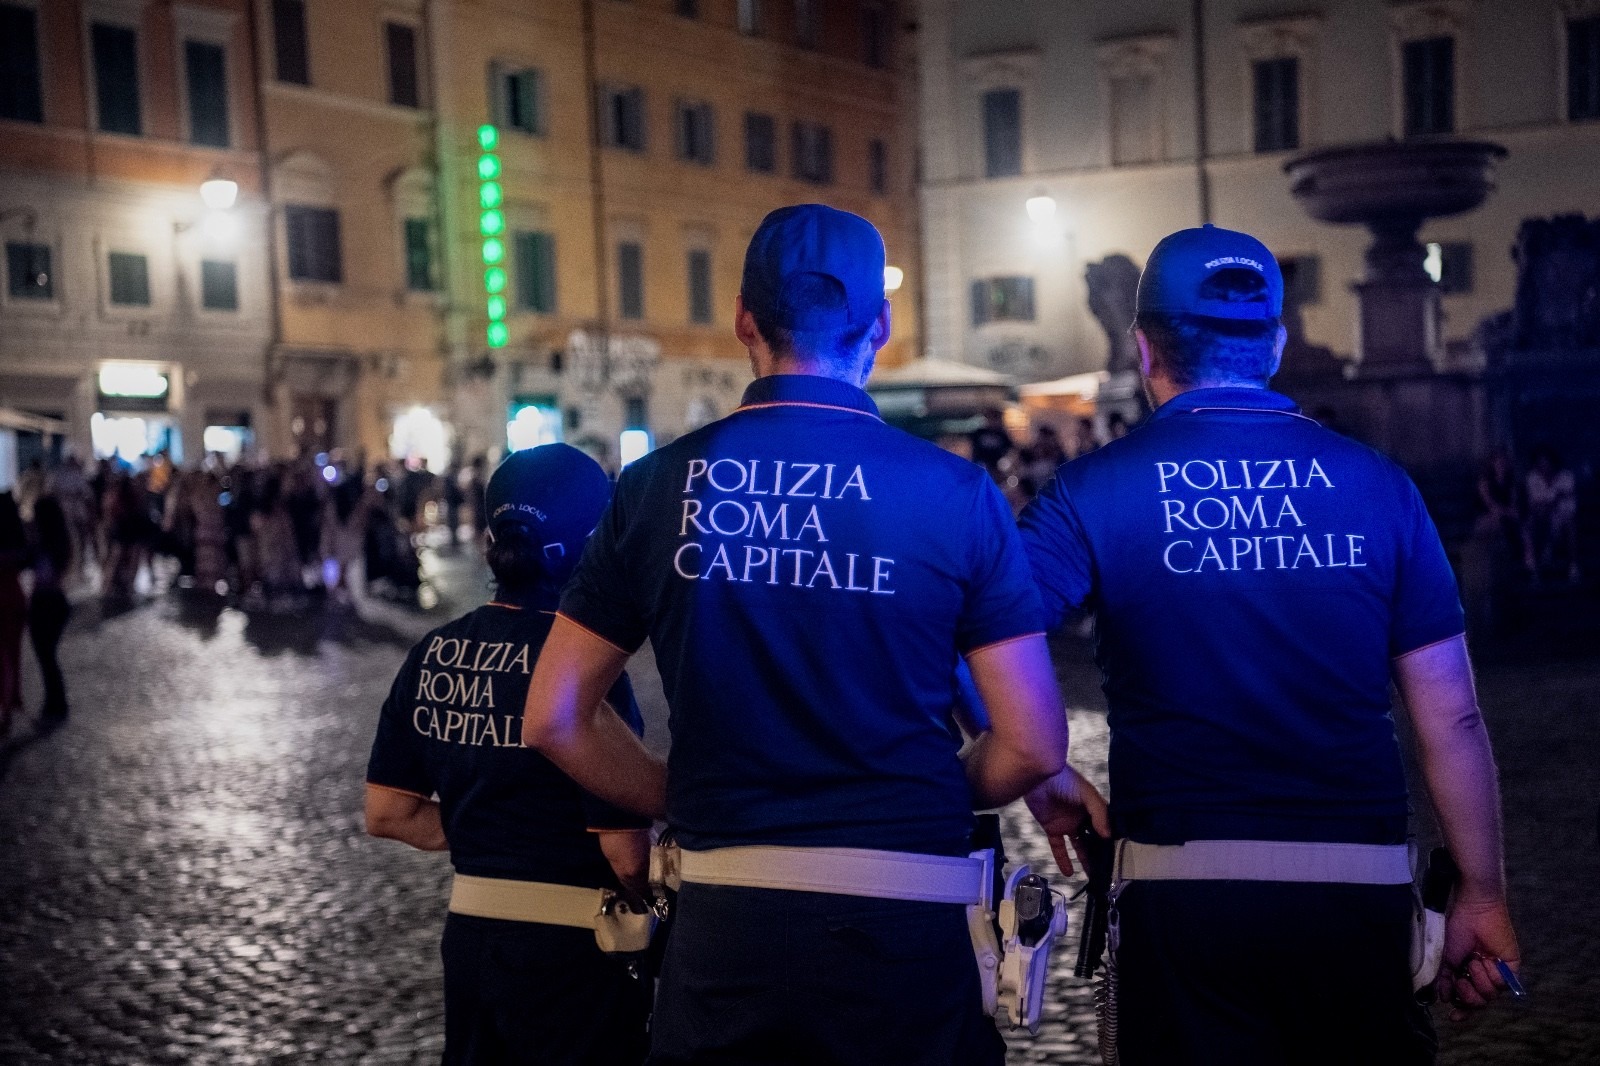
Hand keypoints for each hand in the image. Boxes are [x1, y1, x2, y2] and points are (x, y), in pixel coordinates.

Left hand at [1023, 764, 1109, 877]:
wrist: (1036, 777)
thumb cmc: (1064, 780)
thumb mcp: (1086, 793)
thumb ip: (1099, 813)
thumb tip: (1108, 836)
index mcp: (1094, 808)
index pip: (1107, 827)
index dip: (1113, 840)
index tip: (1120, 857)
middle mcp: (1083, 817)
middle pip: (1094, 839)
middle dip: (1101, 854)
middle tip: (1108, 872)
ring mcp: (1068, 824)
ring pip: (1079, 846)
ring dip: (1085, 860)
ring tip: (1093, 876)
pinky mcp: (1052, 828)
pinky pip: (1059, 847)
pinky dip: (1063, 859)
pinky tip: (1069, 873)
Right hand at [1434, 893, 1521, 1020]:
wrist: (1474, 913)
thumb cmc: (1456, 930)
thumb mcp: (1445, 958)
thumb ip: (1444, 980)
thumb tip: (1443, 999)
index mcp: (1466, 973)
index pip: (1466, 998)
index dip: (1461, 1010)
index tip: (1453, 1018)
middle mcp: (1482, 975)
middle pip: (1479, 1003)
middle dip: (1469, 996)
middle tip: (1462, 980)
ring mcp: (1497, 972)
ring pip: (1491, 996)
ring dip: (1480, 980)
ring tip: (1475, 962)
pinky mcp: (1511, 968)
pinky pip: (1504, 984)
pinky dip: (1493, 974)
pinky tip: (1488, 960)